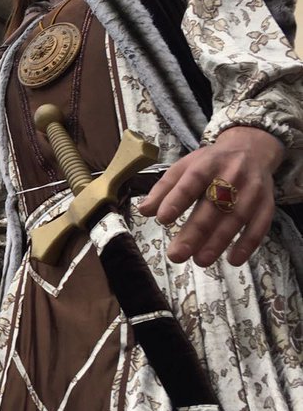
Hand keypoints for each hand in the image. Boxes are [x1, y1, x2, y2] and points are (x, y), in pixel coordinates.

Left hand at [137, 125, 283, 266]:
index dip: (178, 199)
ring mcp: (252, 190)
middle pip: (213, 205)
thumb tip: (143, 210)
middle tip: (176, 254)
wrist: (251, 150)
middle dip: (195, 232)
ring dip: (218, 242)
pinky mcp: (267, 203)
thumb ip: (164, 189)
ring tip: (199, 260)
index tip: (163, 219)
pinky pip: (260, 226)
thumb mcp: (185, 167)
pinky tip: (233, 260)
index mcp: (207, 163)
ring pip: (236, 218)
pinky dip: (248, 244)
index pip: (192, 181)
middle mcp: (232, 175)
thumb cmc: (211, 163)